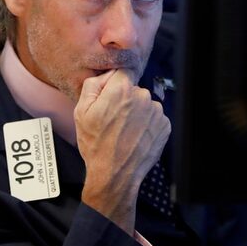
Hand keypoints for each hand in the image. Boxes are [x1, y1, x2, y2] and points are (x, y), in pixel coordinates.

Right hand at [74, 69, 170, 233]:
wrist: (115, 174)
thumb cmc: (96, 144)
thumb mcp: (81, 111)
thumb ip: (93, 85)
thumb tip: (107, 75)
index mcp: (122, 89)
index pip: (123, 71)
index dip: (115, 82)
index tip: (111, 95)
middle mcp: (143, 96)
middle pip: (134, 89)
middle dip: (125, 100)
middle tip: (114, 120)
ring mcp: (156, 112)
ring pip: (145, 104)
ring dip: (137, 113)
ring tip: (125, 132)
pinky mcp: (165, 126)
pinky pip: (154, 118)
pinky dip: (147, 125)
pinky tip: (136, 137)